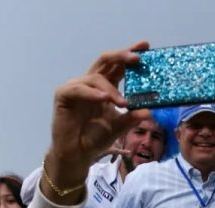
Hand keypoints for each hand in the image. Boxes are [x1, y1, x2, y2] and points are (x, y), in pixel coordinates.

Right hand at [42, 41, 152, 203]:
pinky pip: (79, 89)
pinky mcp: (64, 94)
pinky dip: (92, 94)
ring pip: (95, 77)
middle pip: (106, 61)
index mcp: (105, 86)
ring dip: (111, 89)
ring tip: (123, 103)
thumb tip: (150, 111)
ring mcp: (77, 87)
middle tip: (138, 57)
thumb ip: (133, 117)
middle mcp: (91, 83)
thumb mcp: (119, 127)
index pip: (118, 66)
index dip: (130, 55)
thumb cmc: (95, 138)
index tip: (146, 46)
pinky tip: (104, 99)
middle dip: (122, 56)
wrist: (77, 154)